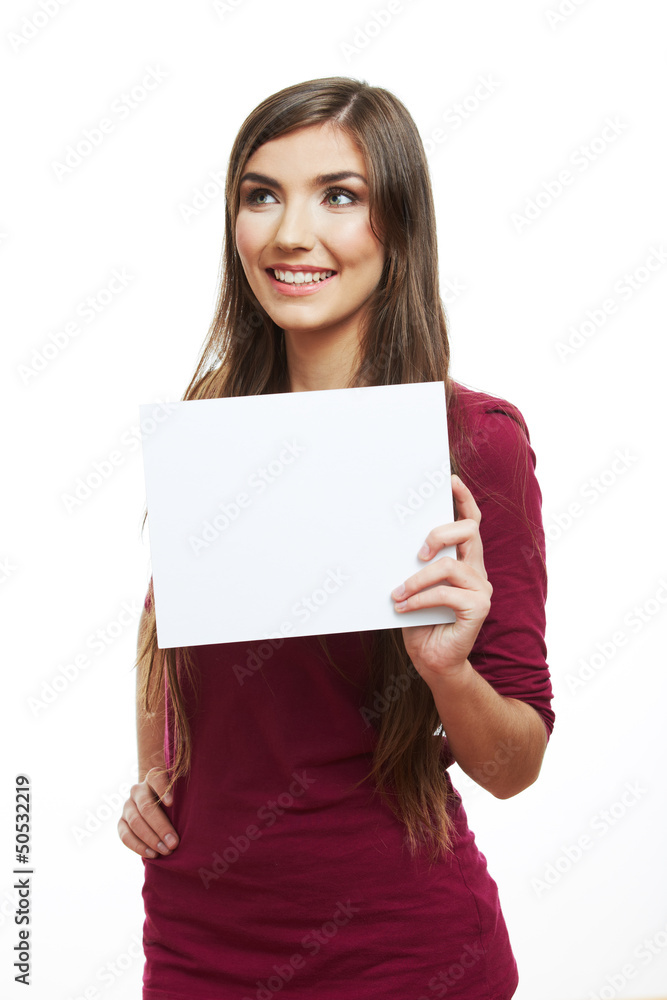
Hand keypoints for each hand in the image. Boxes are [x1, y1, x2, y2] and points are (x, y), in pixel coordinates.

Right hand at [117, 768, 178, 858]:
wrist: (156, 803)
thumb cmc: (175, 801)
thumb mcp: (180, 794)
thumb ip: (183, 800)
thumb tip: (194, 817)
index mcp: (153, 778)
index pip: (157, 779)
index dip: (163, 790)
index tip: (172, 803)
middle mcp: (138, 790)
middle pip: (146, 807)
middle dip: (161, 827)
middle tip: (174, 843)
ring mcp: (127, 805)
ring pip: (135, 822)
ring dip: (151, 839)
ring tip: (165, 851)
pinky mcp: (121, 821)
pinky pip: (125, 835)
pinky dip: (138, 846)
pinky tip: (151, 854)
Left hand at [389, 474, 491, 685]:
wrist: (434, 661)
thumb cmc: (421, 623)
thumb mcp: (413, 588)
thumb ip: (414, 566)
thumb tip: (393, 541)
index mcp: (465, 562)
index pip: (471, 522)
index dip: (464, 499)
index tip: (450, 480)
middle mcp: (477, 571)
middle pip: (469, 531)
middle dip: (439, 532)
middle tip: (417, 552)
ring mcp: (481, 589)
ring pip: (449, 565)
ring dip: (417, 579)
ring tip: (398, 594)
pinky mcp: (479, 607)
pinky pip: (446, 593)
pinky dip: (419, 599)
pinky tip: (403, 608)